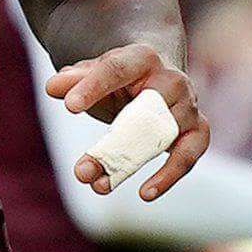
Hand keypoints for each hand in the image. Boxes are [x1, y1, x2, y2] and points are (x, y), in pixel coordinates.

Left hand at [46, 42, 209, 196]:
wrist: (157, 76)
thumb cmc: (120, 78)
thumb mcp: (95, 73)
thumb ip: (74, 79)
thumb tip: (54, 87)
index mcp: (142, 58)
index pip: (117, 70)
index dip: (93, 86)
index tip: (70, 107)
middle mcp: (171, 80)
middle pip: (143, 111)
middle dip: (111, 144)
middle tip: (80, 171)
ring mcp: (187, 106)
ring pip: (162, 138)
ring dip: (130, 166)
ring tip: (100, 186)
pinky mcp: (197, 130)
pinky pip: (188, 154)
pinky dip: (169, 176)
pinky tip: (145, 193)